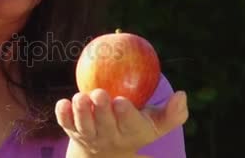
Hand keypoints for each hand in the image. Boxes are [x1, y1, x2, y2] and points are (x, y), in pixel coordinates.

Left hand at [55, 89, 187, 157]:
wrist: (106, 152)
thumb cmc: (135, 127)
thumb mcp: (156, 124)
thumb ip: (173, 113)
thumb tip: (182, 95)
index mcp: (130, 133)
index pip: (129, 124)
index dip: (125, 114)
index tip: (121, 101)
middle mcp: (109, 136)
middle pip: (105, 124)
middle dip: (101, 110)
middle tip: (99, 93)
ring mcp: (89, 135)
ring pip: (84, 125)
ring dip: (81, 112)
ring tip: (80, 98)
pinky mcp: (73, 131)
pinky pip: (66, 123)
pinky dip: (63, 115)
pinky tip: (62, 103)